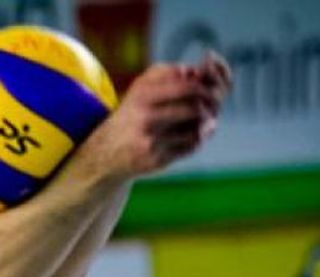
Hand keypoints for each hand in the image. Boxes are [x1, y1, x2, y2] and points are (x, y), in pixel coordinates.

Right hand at [79, 51, 230, 180]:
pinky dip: (197, 140)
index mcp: (143, 95)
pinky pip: (190, 148)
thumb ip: (167, 73)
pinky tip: (193, 137)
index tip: (208, 89)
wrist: (105, 153)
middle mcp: (145, 118)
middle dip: (210, 106)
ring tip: (205, 121)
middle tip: (214, 107)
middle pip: (194, 107)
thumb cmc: (132, 114)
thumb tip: (196, 72)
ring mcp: (151, 141)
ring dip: (204, 125)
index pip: (187, 86)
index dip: (205, 86)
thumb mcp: (141, 87)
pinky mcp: (156, 161)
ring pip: (195, 130)